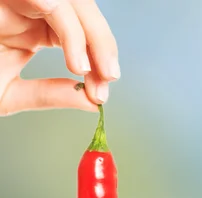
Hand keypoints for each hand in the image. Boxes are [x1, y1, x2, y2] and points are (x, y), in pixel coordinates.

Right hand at [0, 0, 119, 115]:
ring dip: (95, 39)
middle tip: (109, 79)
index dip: (98, 60)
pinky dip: (73, 33)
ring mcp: (24, 0)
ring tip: (96, 74)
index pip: (81, 35)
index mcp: (34, 27)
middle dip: (104, 46)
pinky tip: (77, 63)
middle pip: (84, 14)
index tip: (101, 94)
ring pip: (75, 4)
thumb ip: (49, 95)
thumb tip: (91, 103)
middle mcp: (32, 8)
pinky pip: (55, 3)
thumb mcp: (12, 94)